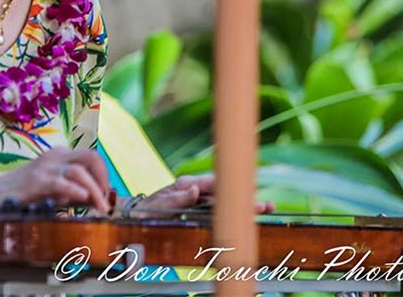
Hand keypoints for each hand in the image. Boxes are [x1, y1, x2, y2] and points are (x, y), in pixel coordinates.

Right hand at [0, 147, 111, 213]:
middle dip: (103, 179)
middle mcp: (55, 156)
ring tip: (99, 208)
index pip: (92, 157)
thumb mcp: (53, 191)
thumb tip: (97, 199)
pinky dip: (74, 190)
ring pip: (80, 171)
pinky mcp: (35, 181)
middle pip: (91, 157)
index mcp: (60, 155)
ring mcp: (45, 167)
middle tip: (105, 201)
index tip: (106, 195)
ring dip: (94, 190)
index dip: (103, 175)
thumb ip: (73, 192)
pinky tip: (82, 199)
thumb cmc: (23, 194)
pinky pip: (60, 182)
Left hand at [134, 174, 274, 213]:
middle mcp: (195, 189)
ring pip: (225, 201)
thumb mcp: (159, 205)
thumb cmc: (146, 210)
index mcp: (188, 184)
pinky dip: (234, 212)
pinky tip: (247, 216)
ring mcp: (198, 200)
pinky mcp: (198, 210)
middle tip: (266, 206)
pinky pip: (219, 210)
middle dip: (245, 199)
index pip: (215, 185)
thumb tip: (194, 191)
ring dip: (243, 206)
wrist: (136, 215)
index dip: (232, 188)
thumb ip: (176, 199)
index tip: (249, 192)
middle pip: (224, 193)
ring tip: (265, 208)